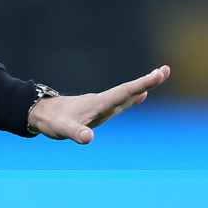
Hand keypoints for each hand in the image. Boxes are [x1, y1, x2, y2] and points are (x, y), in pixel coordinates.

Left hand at [27, 65, 170, 143]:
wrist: (41, 113)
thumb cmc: (52, 121)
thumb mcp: (63, 129)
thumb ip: (76, 133)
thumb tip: (88, 138)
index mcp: (98, 103)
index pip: (124, 92)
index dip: (142, 84)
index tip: (159, 73)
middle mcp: (102, 101)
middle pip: (129, 90)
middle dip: (147, 81)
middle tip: (166, 69)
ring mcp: (101, 105)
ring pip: (126, 94)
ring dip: (143, 86)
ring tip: (160, 75)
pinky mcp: (99, 109)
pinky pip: (120, 101)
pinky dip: (133, 97)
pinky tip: (142, 95)